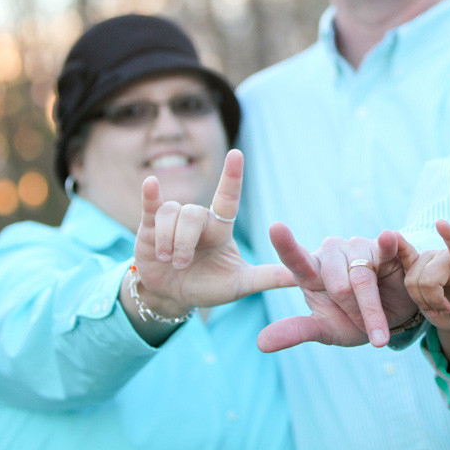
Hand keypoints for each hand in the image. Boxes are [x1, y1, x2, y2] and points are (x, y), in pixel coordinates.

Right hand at [131, 149, 295, 316]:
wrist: (174, 296)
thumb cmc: (210, 285)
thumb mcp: (240, 285)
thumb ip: (266, 277)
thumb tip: (299, 277)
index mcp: (221, 227)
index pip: (228, 196)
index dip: (232, 175)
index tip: (236, 153)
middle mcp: (199, 219)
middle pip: (192, 214)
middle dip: (185, 241)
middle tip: (182, 264)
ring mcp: (174, 221)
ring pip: (171, 213)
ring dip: (169, 239)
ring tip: (169, 261)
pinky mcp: (150, 227)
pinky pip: (152, 205)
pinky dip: (150, 194)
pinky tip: (151, 184)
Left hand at [256, 226, 419, 351]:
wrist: (395, 317)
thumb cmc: (354, 320)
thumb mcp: (325, 329)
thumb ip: (295, 331)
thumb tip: (260, 344)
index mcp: (312, 272)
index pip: (296, 259)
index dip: (286, 245)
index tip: (275, 228)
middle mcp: (333, 253)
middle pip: (338, 285)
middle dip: (354, 313)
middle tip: (362, 324)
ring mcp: (360, 247)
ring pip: (362, 277)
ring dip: (372, 310)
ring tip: (379, 325)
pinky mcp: (389, 245)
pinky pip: (388, 245)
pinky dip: (388, 243)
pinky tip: (388, 238)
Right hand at [396, 220, 449, 333]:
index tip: (440, 223)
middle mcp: (444, 257)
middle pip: (428, 278)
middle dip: (434, 300)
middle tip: (445, 309)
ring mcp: (427, 261)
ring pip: (412, 280)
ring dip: (422, 301)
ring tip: (436, 307)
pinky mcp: (413, 268)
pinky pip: (402, 257)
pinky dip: (395, 247)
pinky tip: (391, 235)